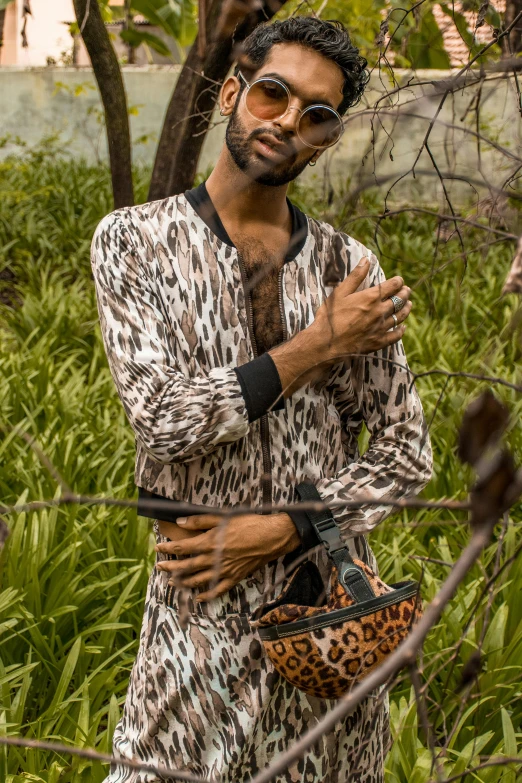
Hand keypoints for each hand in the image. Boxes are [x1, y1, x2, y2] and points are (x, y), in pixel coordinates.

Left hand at [155, 512, 299, 601]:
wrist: (271, 537)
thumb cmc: (249, 523)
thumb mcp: (223, 517)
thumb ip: (200, 520)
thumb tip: (180, 521)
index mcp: (211, 542)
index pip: (183, 547)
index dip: (169, 548)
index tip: (158, 547)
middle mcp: (215, 559)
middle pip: (187, 566)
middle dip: (171, 567)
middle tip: (159, 566)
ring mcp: (224, 570)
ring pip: (199, 580)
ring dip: (183, 582)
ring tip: (172, 582)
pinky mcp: (234, 577)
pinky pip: (218, 590)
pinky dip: (206, 595)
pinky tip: (198, 597)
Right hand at [312, 257, 411, 361]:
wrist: (326, 343)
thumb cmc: (330, 316)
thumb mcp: (340, 293)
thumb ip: (355, 276)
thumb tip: (366, 260)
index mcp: (371, 298)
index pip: (392, 286)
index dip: (398, 281)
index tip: (399, 280)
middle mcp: (379, 312)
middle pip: (399, 300)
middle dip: (405, 293)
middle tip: (407, 291)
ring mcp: (380, 328)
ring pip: (400, 316)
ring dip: (406, 309)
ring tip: (409, 305)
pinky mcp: (378, 342)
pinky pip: (395, 336)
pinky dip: (400, 331)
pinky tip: (402, 328)